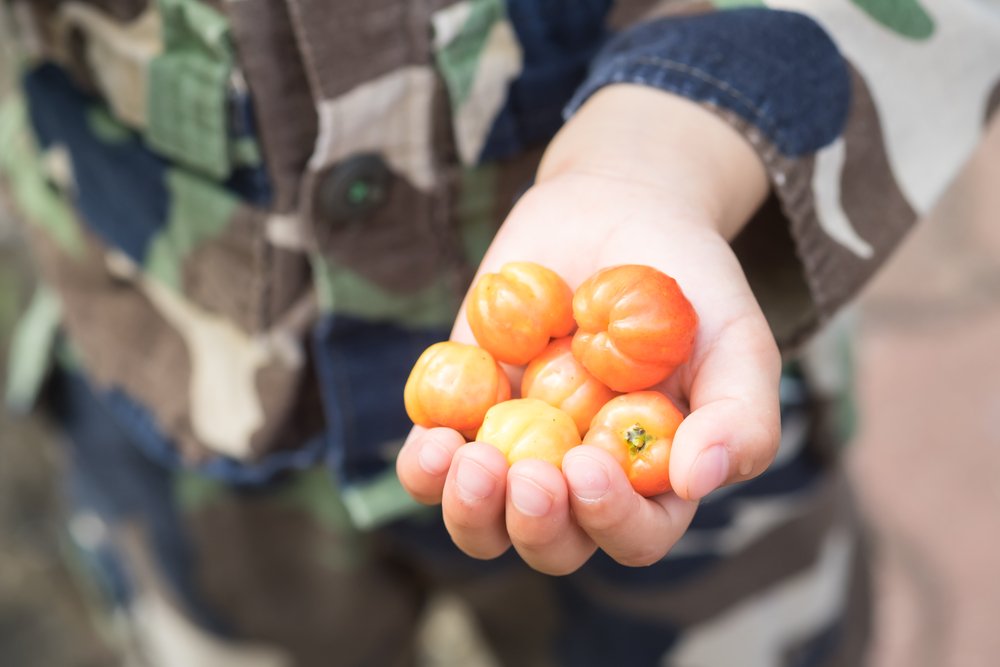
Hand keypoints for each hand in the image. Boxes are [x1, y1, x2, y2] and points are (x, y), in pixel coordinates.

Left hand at [397, 85, 780, 573]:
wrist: (616, 211)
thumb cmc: (688, 282)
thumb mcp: (737, 339)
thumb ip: (740, 415)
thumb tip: (696, 482)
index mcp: (652, 479)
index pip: (635, 535)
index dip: (610, 519)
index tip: (587, 462)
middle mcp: (581, 478)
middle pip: (553, 545)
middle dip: (534, 524)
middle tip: (528, 472)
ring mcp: (519, 448)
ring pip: (483, 524)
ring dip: (468, 509)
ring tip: (465, 455)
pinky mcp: (467, 412)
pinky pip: (432, 465)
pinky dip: (424, 465)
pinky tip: (435, 435)